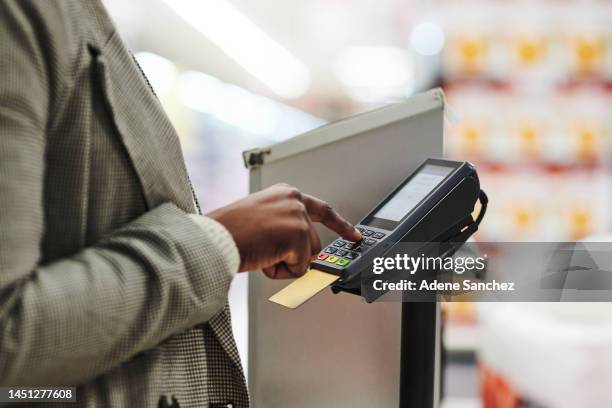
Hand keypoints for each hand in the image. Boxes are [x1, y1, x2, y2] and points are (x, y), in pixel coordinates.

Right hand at [206, 184, 361, 277]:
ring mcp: (299, 217)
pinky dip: (279, 271)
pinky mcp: (299, 236)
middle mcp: (296, 200)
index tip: (356, 235)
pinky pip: (299, 269)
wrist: (215, 237)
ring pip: (306, 258)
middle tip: (266, 250)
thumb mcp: (262, 220)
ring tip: (259, 250)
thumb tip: (304, 255)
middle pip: (312, 243)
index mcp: (286, 194)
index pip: (323, 210)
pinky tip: (262, 256)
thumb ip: (286, 229)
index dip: (341, 225)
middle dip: (294, 256)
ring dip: (284, 263)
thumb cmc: (230, 231)